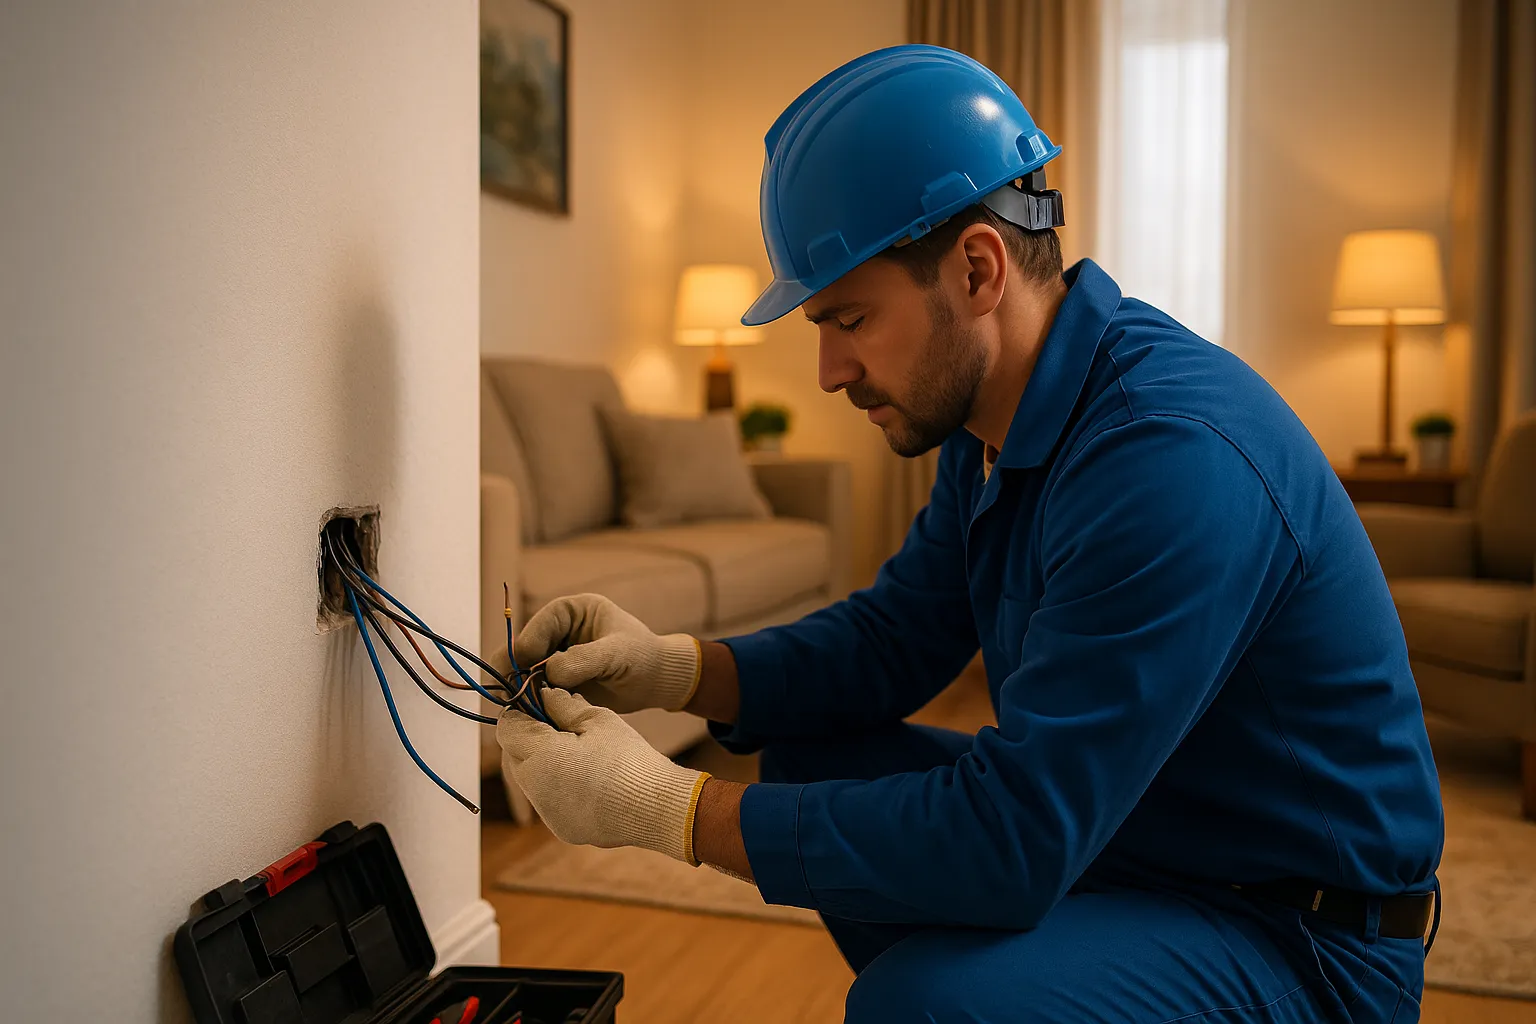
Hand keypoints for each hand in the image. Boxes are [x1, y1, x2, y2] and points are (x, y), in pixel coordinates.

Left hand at [497, 688, 709, 863]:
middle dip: (532, 738)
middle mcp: (535, 790)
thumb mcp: (597, 719)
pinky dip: (561, 787)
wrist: (658, 808)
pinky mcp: (564, 830)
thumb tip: (544, 695)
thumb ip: (563, 704)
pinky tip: (591, 779)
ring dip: (546, 763)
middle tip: (564, 725)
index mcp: (539, 757)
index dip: (520, 712)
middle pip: (516, 756)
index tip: (540, 703)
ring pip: (533, 781)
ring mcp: (549, 814)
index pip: (507, 728)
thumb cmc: (629, 758)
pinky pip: (551, 802)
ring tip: (580, 752)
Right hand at [509, 593, 700, 712]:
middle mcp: (557, 632)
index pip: (540, 624)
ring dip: (517, 688)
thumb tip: (550, 672)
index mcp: (571, 612)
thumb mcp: (619, 652)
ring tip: (516, 705)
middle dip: (513, 668)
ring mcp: (552, 658)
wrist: (656, 682)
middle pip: (522, 648)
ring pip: (521, 672)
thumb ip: (586, 659)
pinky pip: (531, 691)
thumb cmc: (643, 657)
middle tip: (505, 689)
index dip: (527, 644)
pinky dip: (528, 702)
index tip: (521, 666)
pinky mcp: (553, 683)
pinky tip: (528, 713)